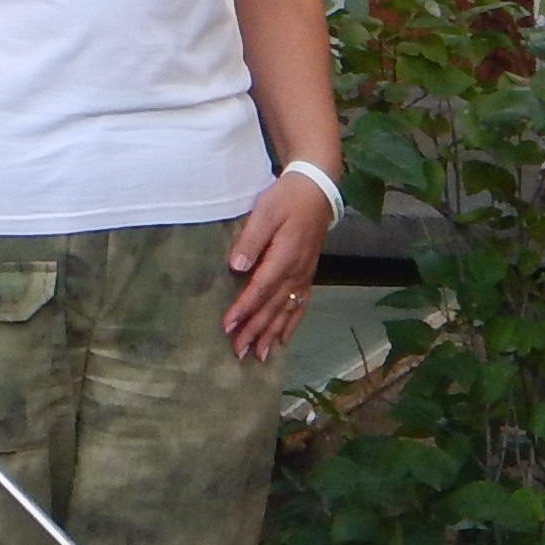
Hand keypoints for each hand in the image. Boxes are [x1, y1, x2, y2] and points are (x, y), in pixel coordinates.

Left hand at [222, 171, 329, 361]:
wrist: (318, 189)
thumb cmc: (288, 197)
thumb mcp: (266, 211)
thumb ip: (251, 240)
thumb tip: (236, 267)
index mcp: (285, 256)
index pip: (260, 289)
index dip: (243, 309)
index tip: (227, 327)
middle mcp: (296, 271)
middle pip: (272, 307)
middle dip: (254, 330)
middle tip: (237, 352)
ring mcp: (304, 274)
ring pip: (286, 310)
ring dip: (271, 334)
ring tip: (257, 355)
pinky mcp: (307, 273)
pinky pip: (300, 305)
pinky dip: (291, 324)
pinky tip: (282, 339)